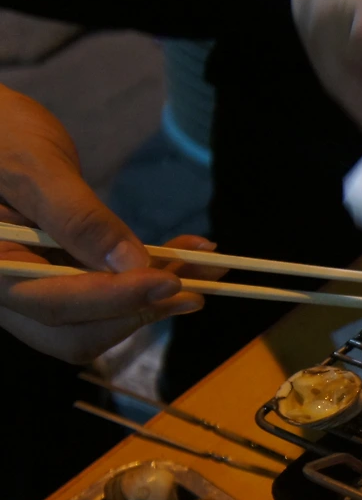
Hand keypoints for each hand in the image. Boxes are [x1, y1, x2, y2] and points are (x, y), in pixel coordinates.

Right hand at [0, 85, 224, 363]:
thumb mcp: (35, 167)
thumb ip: (79, 218)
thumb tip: (132, 265)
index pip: (52, 305)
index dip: (114, 299)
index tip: (170, 282)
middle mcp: (3, 289)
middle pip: (73, 331)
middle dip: (139, 310)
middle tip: (198, 286)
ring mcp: (28, 288)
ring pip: (94, 321)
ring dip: (152, 299)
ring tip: (204, 266)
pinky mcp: (54, 277)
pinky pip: (101, 294)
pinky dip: (142, 280)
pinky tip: (185, 256)